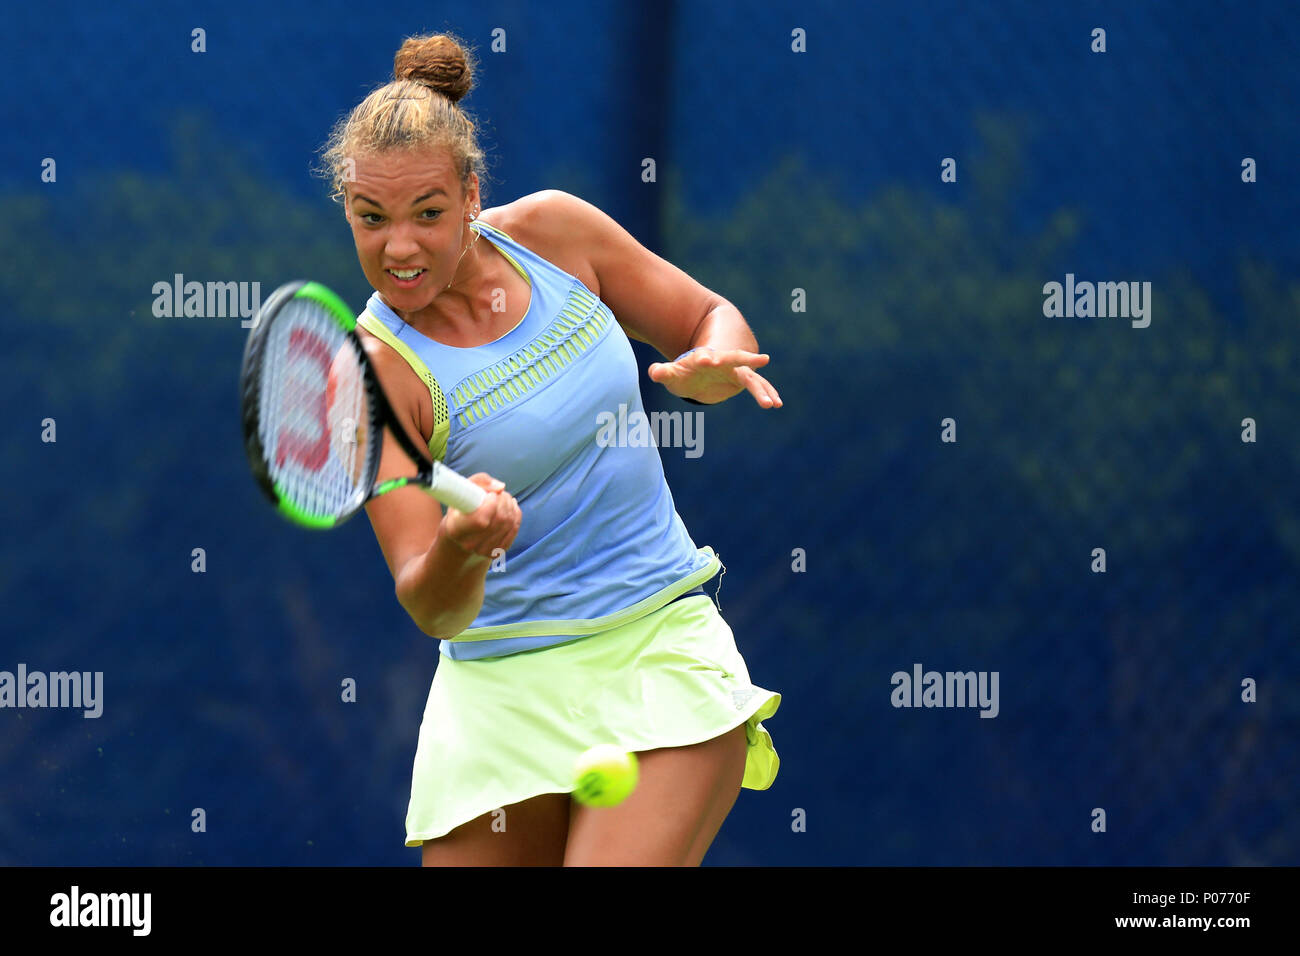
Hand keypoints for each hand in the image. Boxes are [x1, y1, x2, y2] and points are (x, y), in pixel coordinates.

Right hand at [440, 473, 520, 559]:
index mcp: (456, 529)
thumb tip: (501, 487)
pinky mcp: (496, 552)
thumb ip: (480, 481)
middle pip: (499, 519)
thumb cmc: (460, 508)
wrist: (459, 536)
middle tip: (498, 493)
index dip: (491, 504)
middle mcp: (469, 544)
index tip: (490, 494)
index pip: (481, 520)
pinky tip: (510, 508)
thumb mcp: (463, 491)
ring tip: (503, 498)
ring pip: (509, 523)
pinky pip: (514, 529)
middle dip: (504, 500)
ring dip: (510, 506)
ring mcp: (484, 551)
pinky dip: (516, 515)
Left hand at [647, 347, 782, 407]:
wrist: (700, 367)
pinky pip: (758, 386)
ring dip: (761, 389)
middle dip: (745, 360)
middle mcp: (722, 361)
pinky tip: (777, 404)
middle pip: (735, 358)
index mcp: (703, 357)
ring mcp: (734, 370)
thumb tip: (654, 371)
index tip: (705, 359)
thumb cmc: (684, 372)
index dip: (705, 357)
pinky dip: (767, 394)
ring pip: (751, 376)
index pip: (705, 356)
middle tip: (762, 360)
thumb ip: (663, 372)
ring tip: (770, 404)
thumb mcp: (672, 374)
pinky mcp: (742, 379)